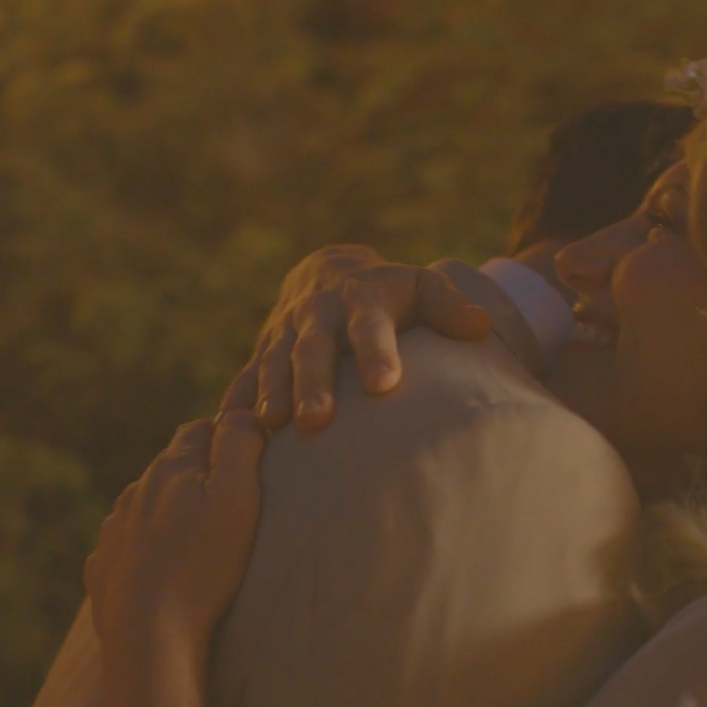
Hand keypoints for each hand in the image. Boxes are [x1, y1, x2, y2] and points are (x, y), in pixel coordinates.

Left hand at [84, 410, 265, 651]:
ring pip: (146, 506)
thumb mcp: (237, 498)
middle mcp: (135, 491)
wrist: (148, 636)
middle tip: (229, 501)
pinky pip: (125, 546)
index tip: (247, 458)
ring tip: (197, 540)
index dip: (225, 437)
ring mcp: (114, 531)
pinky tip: (162, 570)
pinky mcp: (104, 569)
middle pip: (171, 467)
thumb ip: (240, 446)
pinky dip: (145, 549)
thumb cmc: (203, 566)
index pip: (200, 430)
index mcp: (170, 469)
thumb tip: (241, 413)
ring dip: (170, 512)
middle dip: (198, 474)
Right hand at [220, 245, 490, 430]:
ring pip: (274, 362)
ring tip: (271, 424)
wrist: (327, 275)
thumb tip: (480, 326)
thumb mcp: (422, 287)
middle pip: (313, 348)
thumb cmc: (390, 293)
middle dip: (313, 382)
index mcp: (360, 299)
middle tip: (317, 419)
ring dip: (271, 392)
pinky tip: (225, 431)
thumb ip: (449, 307)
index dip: (377, 352)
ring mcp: (284, 333)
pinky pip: (244, 376)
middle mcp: (317, 314)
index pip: (370, 326)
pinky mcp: (262, 352)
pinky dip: (235, 401)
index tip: (385, 385)